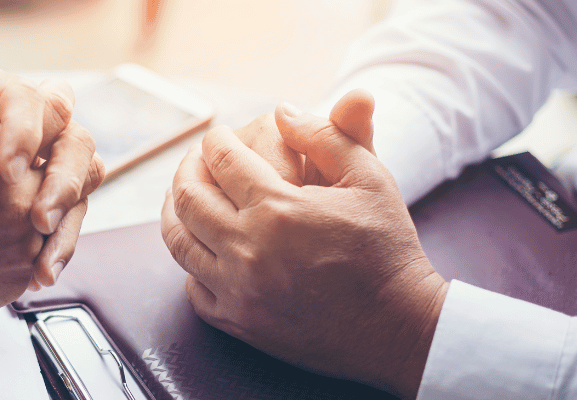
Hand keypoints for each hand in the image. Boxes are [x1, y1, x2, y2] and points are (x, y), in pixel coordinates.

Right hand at [0, 27, 102, 289]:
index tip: (30, 109)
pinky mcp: (20, 278)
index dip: (43, 105)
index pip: (54, 114)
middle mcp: (25, 207)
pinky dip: (36, 231)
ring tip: (14, 188)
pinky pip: (48, 245)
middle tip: (27, 152)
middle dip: (56, 149)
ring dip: (52, 191)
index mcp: (0, 165)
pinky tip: (1, 226)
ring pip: (70, 205)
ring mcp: (26, 247)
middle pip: (74, 159)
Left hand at [160, 90, 448, 397]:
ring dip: (176, 212)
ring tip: (186, 196)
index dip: (217, 140)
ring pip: (180, 242)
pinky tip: (205, 248)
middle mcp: (248, 250)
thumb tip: (282, 109)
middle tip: (196, 159)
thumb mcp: (369, 178)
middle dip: (188, 168)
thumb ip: (325, 135)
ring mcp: (238, 290)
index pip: (223, 159)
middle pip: (189, 197)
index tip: (220, 135)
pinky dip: (192, 264)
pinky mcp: (239, 322)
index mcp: (278, 209)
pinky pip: (193, 288)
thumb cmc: (387, 249)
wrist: (399, 327)